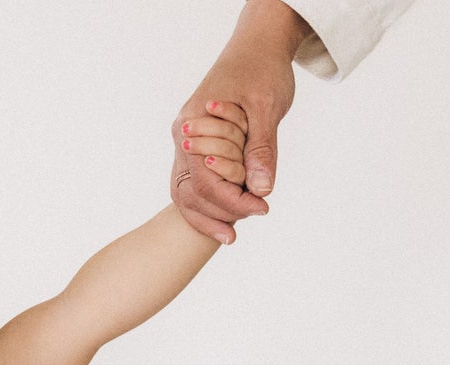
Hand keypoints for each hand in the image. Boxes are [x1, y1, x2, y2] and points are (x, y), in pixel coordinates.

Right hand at [169, 0, 308, 242]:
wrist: (256, 45)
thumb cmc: (262, 69)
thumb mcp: (267, 107)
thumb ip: (262, 149)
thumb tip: (262, 190)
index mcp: (193, 123)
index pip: (204, 179)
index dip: (231, 200)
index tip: (260, 209)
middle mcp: (182, 136)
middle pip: (189, 192)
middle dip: (220, 212)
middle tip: (251, 220)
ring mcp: (186, 144)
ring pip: (185, 194)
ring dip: (208, 216)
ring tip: (231, 234)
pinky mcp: (195, 149)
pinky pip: (192, 185)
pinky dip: (206, 205)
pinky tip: (225, 220)